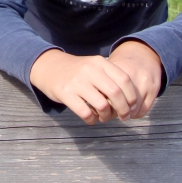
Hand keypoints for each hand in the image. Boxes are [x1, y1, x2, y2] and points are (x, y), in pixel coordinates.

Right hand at [29, 42, 161, 124]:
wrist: (48, 66)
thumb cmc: (77, 71)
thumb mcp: (94, 66)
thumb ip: (110, 78)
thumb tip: (131, 101)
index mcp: (100, 62)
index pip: (125, 79)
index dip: (132, 96)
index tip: (133, 107)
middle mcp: (90, 70)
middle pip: (116, 93)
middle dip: (124, 109)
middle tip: (124, 117)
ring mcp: (77, 82)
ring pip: (102, 105)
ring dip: (107, 116)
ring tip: (105, 118)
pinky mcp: (65, 93)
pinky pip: (85, 112)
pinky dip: (92, 120)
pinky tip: (91, 119)